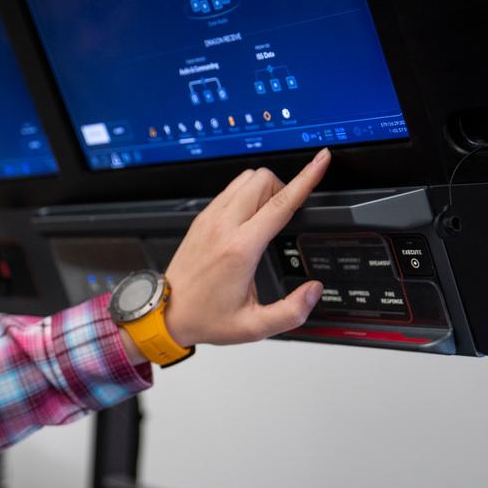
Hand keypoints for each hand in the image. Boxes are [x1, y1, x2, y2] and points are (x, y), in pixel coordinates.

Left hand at [163, 149, 329, 347]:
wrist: (167, 314)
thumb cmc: (205, 318)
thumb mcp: (253, 326)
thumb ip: (290, 312)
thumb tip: (314, 291)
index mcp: (240, 249)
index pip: (280, 203)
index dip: (306, 178)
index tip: (321, 161)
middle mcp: (223, 227)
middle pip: (263, 180)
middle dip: (284, 187)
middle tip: (288, 213)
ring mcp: (209, 220)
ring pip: (245, 178)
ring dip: (264, 188)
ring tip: (268, 216)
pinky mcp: (201, 219)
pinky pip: (229, 189)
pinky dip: (245, 193)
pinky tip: (249, 217)